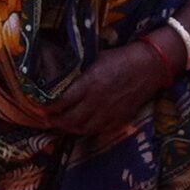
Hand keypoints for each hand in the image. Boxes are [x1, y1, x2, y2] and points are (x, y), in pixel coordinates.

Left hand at [44, 41, 174, 136]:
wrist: (149, 67)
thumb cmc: (120, 58)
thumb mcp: (94, 59)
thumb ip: (78, 72)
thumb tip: (59, 76)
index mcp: (89, 84)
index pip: (62, 102)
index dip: (49, 108)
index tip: (40, 107)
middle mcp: (97, 101)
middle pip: (70, 120)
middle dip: (56, 122)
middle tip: (47, 120)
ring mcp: (109, 113)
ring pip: (84, 128)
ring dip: (69, 128)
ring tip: (61, 124)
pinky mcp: (120, 119)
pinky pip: (99, 130)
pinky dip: (87, 130)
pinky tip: (81, 126)